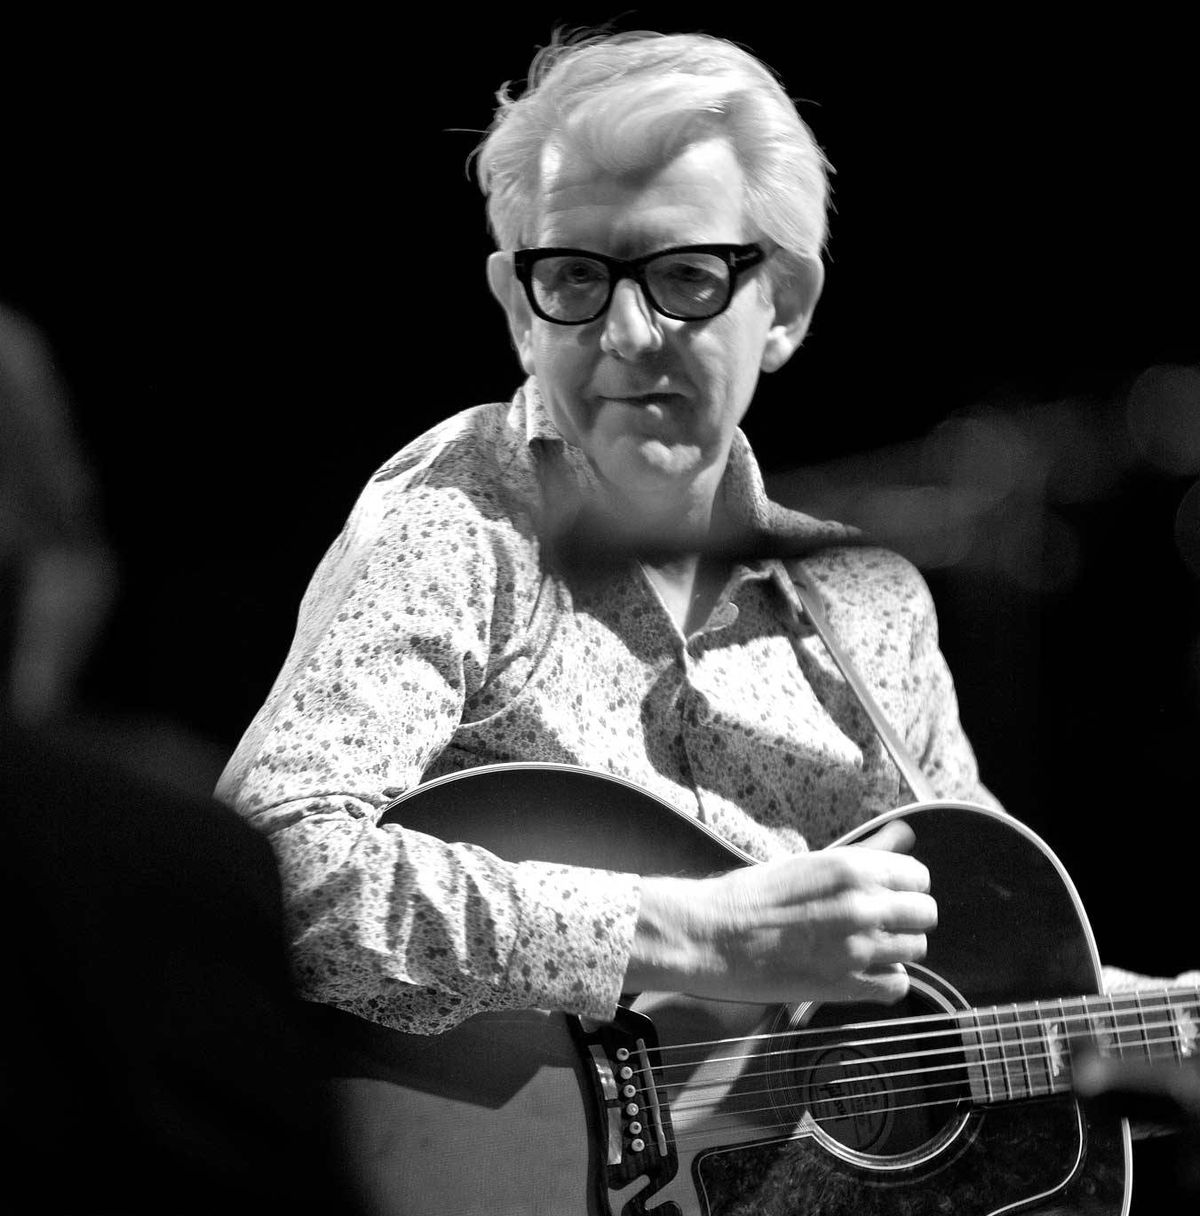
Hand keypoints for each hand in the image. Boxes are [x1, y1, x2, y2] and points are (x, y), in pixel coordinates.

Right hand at [624, 819, 935, 1004]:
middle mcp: (863, 906)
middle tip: (877, 920)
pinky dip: (884, 979)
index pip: (918, 875)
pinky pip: (897, 985)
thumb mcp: (810, 861)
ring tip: (863, 945)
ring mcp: (858, 949)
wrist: (711, 935)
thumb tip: (905, 834)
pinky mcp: (847, 986)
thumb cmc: (753, 894)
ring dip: (896, 947)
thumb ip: (866, 850)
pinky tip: (860, 970)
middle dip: (906, 916)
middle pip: (926, 913)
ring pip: (916, 949)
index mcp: (852, 867)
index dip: (904, 884)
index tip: (885, 892)